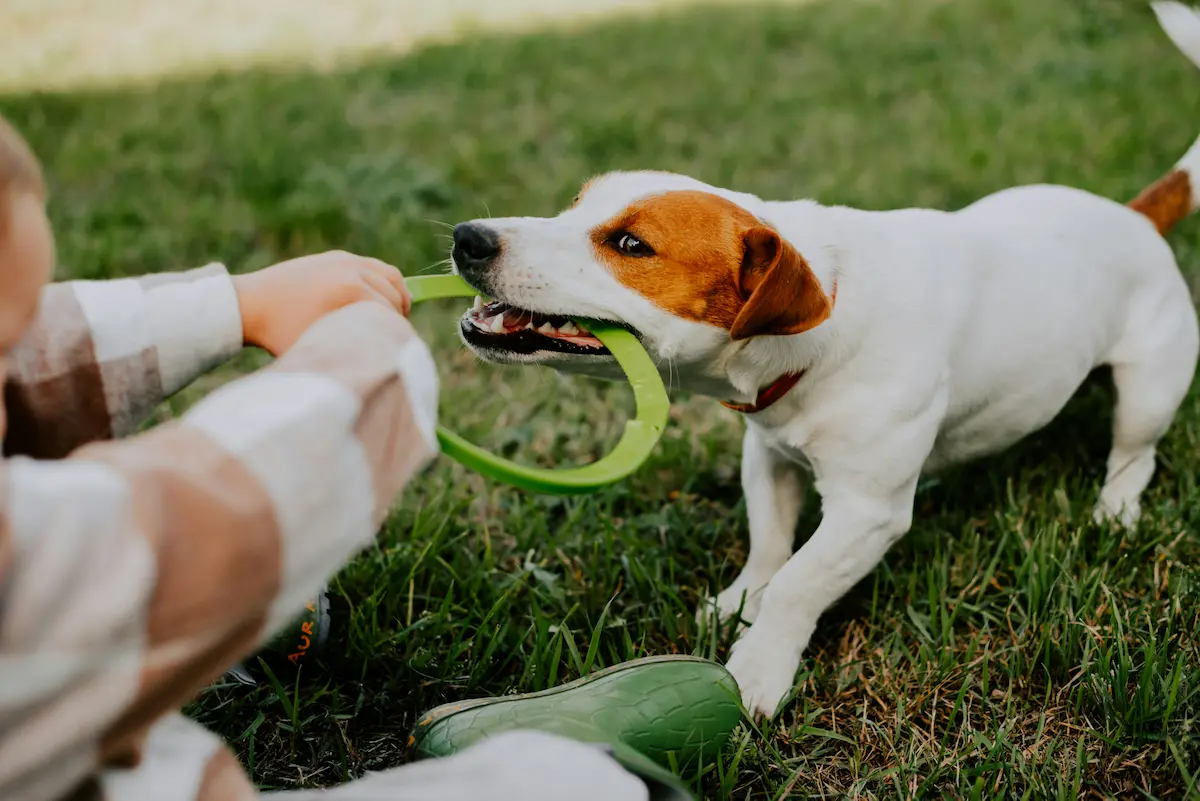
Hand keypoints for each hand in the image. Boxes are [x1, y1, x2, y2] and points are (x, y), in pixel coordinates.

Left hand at [233, 251, 411, 355]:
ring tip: (392, 316)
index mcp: (351, 290)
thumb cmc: (281, 332)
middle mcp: (352, 269)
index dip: (396, 332)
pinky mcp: (336, 256)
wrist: (250, 303)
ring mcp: (345, 259)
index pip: (391, 312)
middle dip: (399, 314)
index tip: (395, 348)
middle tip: (395, 336)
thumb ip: (351, 348)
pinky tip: (375, 301)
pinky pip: (373, 266)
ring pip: (389, 274)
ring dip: (396, 295)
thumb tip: (381, 355)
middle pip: (394, 291)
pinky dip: (382, 283)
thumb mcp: (318, 345)